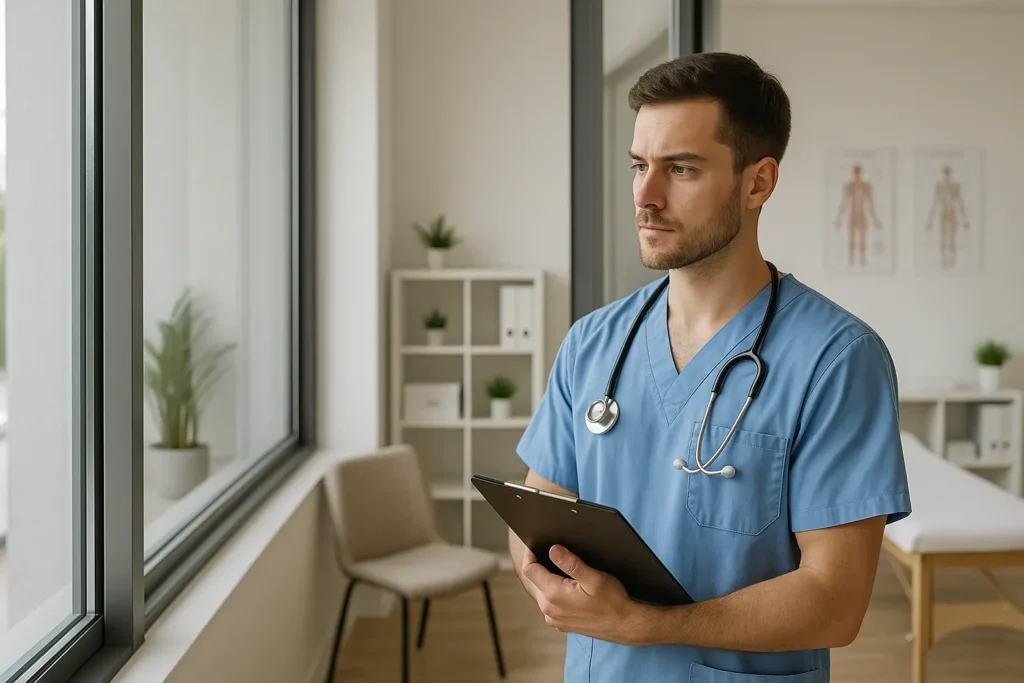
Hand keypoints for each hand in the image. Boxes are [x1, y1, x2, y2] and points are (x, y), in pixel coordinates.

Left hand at [521, 544, 649, 645]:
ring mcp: (554, 619)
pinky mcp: (560, 624)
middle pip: (535, 580)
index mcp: (554, 595)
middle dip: (541, 566)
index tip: (536, 544)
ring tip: (565, 572)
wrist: (625, 625)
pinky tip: (570, 589)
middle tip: (556, 555)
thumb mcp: (594, 578)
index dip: (531, 554)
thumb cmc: (613, 602)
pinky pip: (550, 604)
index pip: (530, 569)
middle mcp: (549, 609)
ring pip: (542, 592)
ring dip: (548, 580)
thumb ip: (571, 563)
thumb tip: (552, 550)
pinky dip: (555, 594)